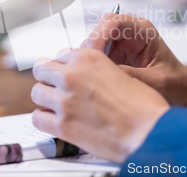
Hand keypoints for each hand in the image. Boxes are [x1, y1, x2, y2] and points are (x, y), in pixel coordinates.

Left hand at [31, 49, 169, 162]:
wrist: (148, 131)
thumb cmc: (143, 106)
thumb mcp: (121, 73)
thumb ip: (97, 71)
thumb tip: (86, 76)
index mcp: (88, 58)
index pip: (61, 55)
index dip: (64, 66)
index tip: (66, 74)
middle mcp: (72, 75)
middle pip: (43, 69)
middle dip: (50, 79)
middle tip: (57, 88)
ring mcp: (64, 100)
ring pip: (37, 92)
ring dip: (46, 99)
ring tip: (56, 106)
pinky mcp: (62, 125)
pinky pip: (37, 118)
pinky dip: (45, 120)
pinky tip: (55, 122)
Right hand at [82, 13, 186, 106]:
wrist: (182, 91)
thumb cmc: (175, 83)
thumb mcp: (156, 82)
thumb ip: (131, 76)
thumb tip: (103, 74)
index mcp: (143, 30)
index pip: (113, 21)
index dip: (99, 35)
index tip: (94, 56)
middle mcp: (128, 33)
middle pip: (98, 30)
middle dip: (90, 49)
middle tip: (87, 70)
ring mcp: (119, 44)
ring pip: (93, 44)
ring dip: (88, 60)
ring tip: (90, 79)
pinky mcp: (113, 56)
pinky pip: (95, 58)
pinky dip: (90, 68)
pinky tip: (93, 81)